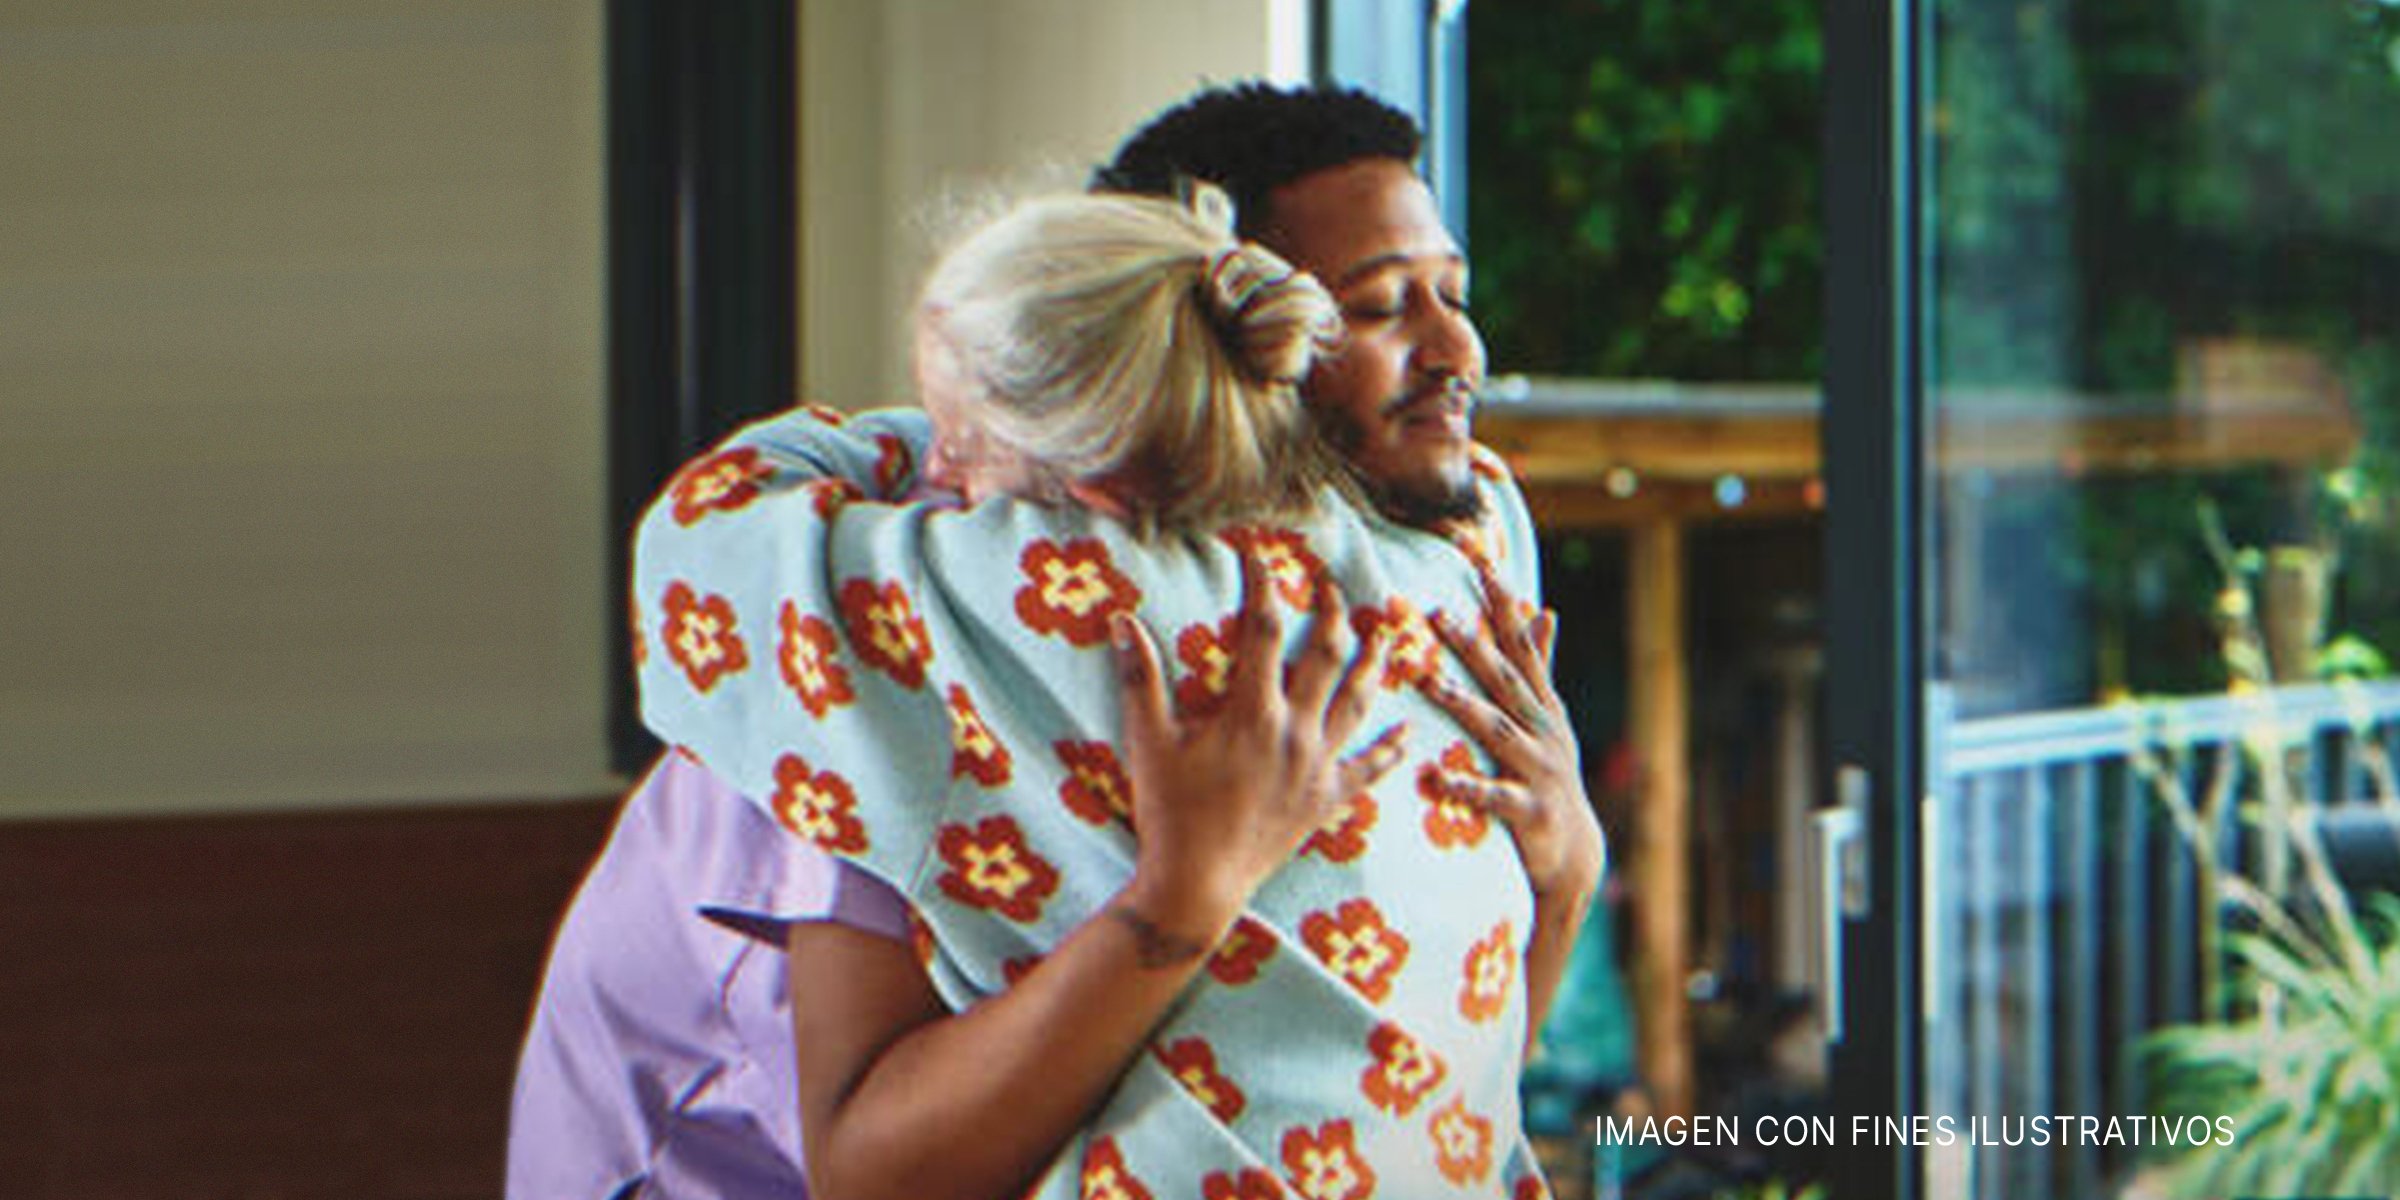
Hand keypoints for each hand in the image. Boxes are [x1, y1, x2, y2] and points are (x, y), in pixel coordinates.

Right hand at [1109, 552, 1407, 944]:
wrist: (1198, 884)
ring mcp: (1317, 767)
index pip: (1262, 628)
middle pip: (1325, 656)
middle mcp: (1295, 732)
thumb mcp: (1147, 742)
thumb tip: (1121, 619)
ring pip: (1358, 702)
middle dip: (1332, 613)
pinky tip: (1410, 733)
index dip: (1262, 584)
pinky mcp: (1326, 801)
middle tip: (1333, 585)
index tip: (1259, 556)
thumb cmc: (1169, 812)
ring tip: (1388, 633)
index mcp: (1252, 712)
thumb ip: (1139, 677)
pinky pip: (1368, 770)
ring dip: (1375, 663)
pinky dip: (1391, 750)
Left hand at [1417, 568, 1603, 900]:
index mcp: (1542, 705)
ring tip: (1431, 684)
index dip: (1505, 608)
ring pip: (1499, 732)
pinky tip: (1435, 777)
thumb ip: (1541, 665)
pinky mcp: (1531, 811)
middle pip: (1506, 681)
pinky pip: (1495, 797)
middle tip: (1439, 615)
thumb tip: (1545, 610)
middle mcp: (1543, 731)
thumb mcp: (1548, 718)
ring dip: (1466, 706)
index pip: (1522, 647)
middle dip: (1475, 646)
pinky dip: (1466, 787)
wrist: (1573, 851)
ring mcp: (1540, 770)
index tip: (1484, 567)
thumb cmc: (1547, 775)